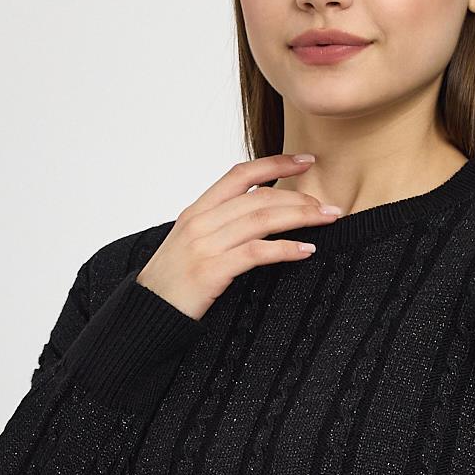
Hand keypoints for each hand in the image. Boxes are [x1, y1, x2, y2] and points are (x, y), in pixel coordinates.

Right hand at [135, 153, 342, 320]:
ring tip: (327, 220)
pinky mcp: (212, 270)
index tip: (306, 161)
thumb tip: (256, 219)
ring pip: (262, 220)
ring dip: (301, 218)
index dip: (275, 163)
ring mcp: (205, 245)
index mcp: (197, 210)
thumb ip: (218, 227)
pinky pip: (256, 253)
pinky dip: (285, 249)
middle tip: (328, 206)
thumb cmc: (173, 282)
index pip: (240, 175)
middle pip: (259, 198)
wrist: (146, 313)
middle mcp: (201, 222)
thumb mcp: (191, 244)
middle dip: (300, 198)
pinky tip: (306, 250)